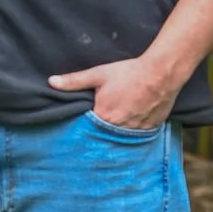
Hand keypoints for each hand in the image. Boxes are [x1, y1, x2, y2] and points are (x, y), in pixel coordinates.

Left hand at [48, 55, 176, 130]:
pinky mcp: (148, 130)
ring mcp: (134, 131)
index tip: (79, 130)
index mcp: (103, 117)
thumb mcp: (98, 74)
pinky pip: (136, 137)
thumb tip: (51, 82)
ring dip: (115, 135)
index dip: (83, 129)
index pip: (87, 130)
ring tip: (114, 129)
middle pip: (103, 136)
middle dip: (99, 134)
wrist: (161, 74)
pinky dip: (131, 132)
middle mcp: (118, 129)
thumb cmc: (129, 73)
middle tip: (97, 131)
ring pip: (120, 138)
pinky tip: (130, 125)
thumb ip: (74, 81)